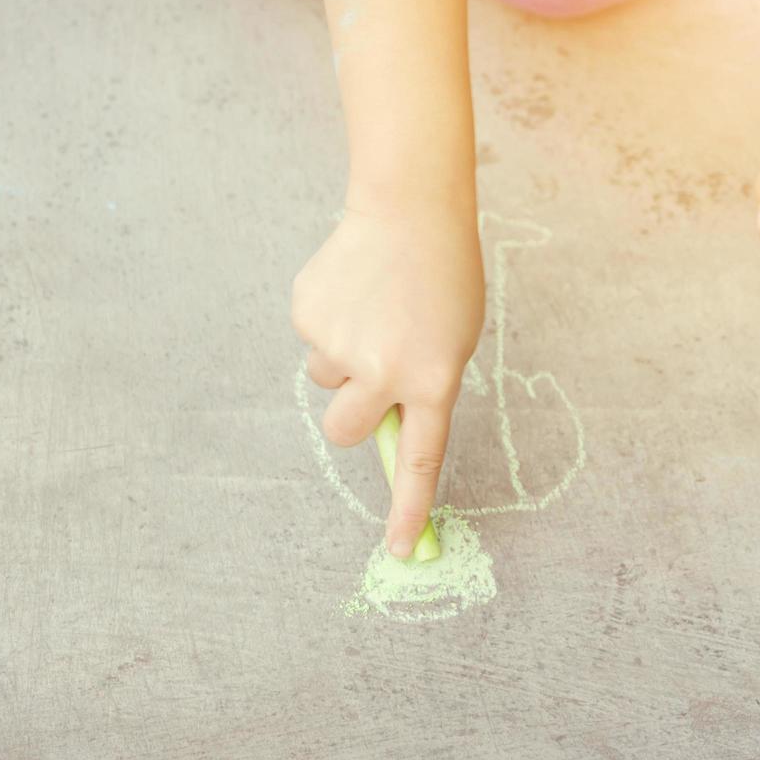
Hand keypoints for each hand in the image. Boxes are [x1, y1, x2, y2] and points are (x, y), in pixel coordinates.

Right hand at [292, 189, 483, 556]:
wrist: (410, 209)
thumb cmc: (441, 278)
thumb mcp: (451, 342)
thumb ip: (421, 388)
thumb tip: (383, 428)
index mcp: (431, 379)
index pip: (420, 459)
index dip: (408, 508)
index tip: (400, 550)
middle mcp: (383, 370)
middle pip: (345, 430)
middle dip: (351, 411)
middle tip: (371, 372)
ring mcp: (340, 343)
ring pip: (326, 380)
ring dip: (343, 357)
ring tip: (372, 309)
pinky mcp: (308, 316)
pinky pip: (312, 340)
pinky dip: (329, 321)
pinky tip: (353, 287)